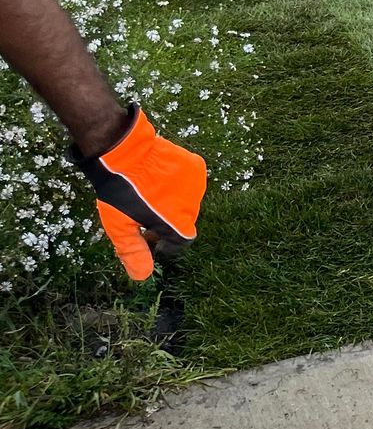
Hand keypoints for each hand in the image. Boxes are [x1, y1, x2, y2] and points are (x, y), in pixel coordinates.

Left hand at [72, 106, 206, 280]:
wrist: (124, 151)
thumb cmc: (118, 192)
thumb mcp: (120, 227)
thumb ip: (134, 253)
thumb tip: (143, 278)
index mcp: (177, 223)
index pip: (179, 243)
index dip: (162, 243)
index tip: (145, 235)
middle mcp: (194, 205)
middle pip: (184, 222)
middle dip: (166, 222)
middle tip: (141, 215)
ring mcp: (197, 183)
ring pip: (187, 201)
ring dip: (172, 202)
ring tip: (149, 194)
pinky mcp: (196, 165)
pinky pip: (190, 182)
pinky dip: (178, 184)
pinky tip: (158, 178)